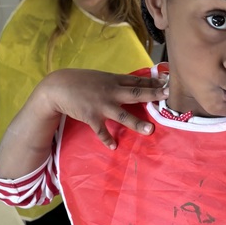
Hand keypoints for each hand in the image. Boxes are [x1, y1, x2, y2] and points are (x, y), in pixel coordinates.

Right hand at [37, 69, 168, 149]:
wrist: (57, 87)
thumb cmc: (80, 81)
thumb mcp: (100, 78)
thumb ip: (115, 82)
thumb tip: (131, 85)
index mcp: (113, 80)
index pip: (137, 81)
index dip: (153, 83)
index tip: (168, 83)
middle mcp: (110, 92)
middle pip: (135, 94)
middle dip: (153, 96)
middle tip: (168, 96)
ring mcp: (101, 105)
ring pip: (123, 115)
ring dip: (137, 123)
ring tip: (150, 130)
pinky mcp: (91, 116)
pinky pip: (101, 131)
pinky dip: (107, 139)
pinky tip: (114, 146)